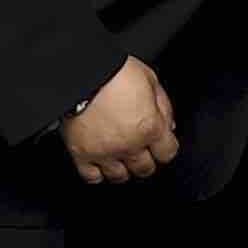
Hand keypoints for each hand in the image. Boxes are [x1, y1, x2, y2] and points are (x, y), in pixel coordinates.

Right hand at [60, 56, 179, 183]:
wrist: (79, 73)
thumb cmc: (113, 71)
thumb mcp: (150, 80)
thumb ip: (163, 106)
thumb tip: (169, 125)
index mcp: (150, 126)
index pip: (167, 153)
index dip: (165, 148)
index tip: (160, 144)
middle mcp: (129, 144)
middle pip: (145, 169)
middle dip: (145, 159)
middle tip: (140, 149)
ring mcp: (105, 152)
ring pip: (120, 176)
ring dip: (123, 168)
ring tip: (120, 155)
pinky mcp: (81, 154)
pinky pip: (92, 177)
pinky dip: (97, 173)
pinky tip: (100, 162)